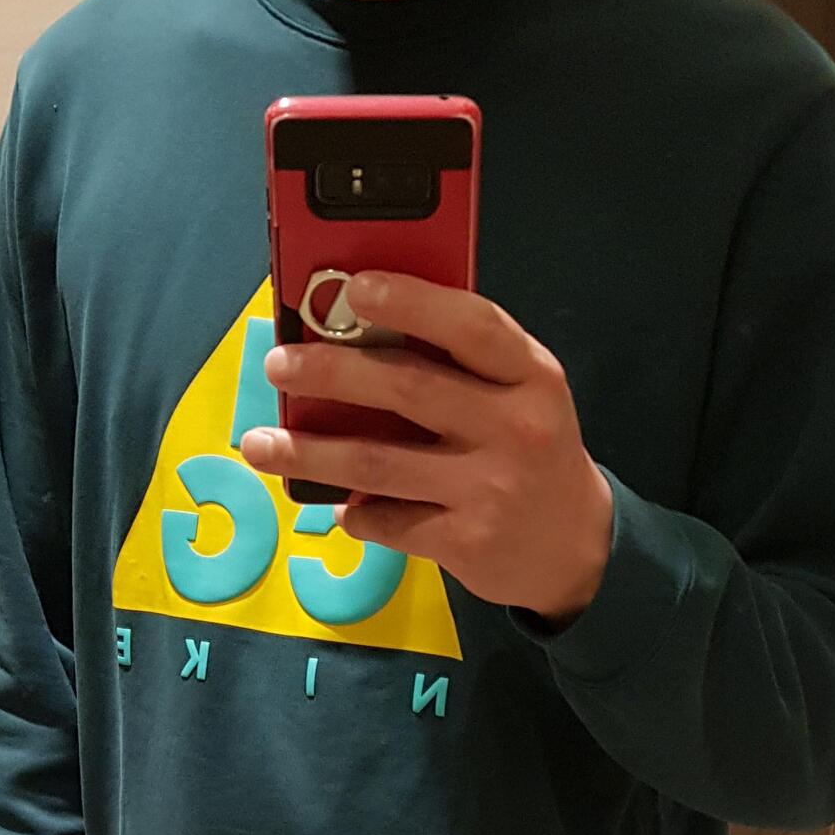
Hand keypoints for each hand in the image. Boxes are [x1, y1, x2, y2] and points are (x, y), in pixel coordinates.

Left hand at [242, 271, 614, 626]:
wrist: (574, 547)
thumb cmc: (530, 451)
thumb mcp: (521, 393)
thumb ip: (462, 362)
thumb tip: (359, 331)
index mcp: (530, 374)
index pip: (470, 324)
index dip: (409, 301)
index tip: (353, 286)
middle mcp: (514, 428)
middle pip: (407, 388)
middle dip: (331, 372)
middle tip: (278, 364)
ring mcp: (490, 489)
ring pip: (379, 464)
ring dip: (310, 454)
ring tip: (260, 445)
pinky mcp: (467, 542)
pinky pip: (390, 523)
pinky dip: (354, 515)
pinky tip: (336, 507)